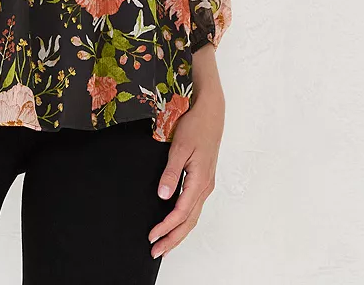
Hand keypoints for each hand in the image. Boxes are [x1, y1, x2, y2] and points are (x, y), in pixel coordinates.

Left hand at [148, 81, 224, 259]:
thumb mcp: (179, 147)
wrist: (211, 113)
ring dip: (179, 232)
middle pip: (189, 221)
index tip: (152, 237)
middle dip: (173, 239)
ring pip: (192, 216)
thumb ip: (171, 173)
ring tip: (165, 244)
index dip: (166, 228)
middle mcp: (205, 186)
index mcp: (199, 181)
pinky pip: (194, 206)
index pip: (181, 213)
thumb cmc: (196, 126)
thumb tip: (163, 196)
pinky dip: (184, 219)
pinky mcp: (203, 179)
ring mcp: (206, 184)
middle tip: (157, 252)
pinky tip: (176, 222)